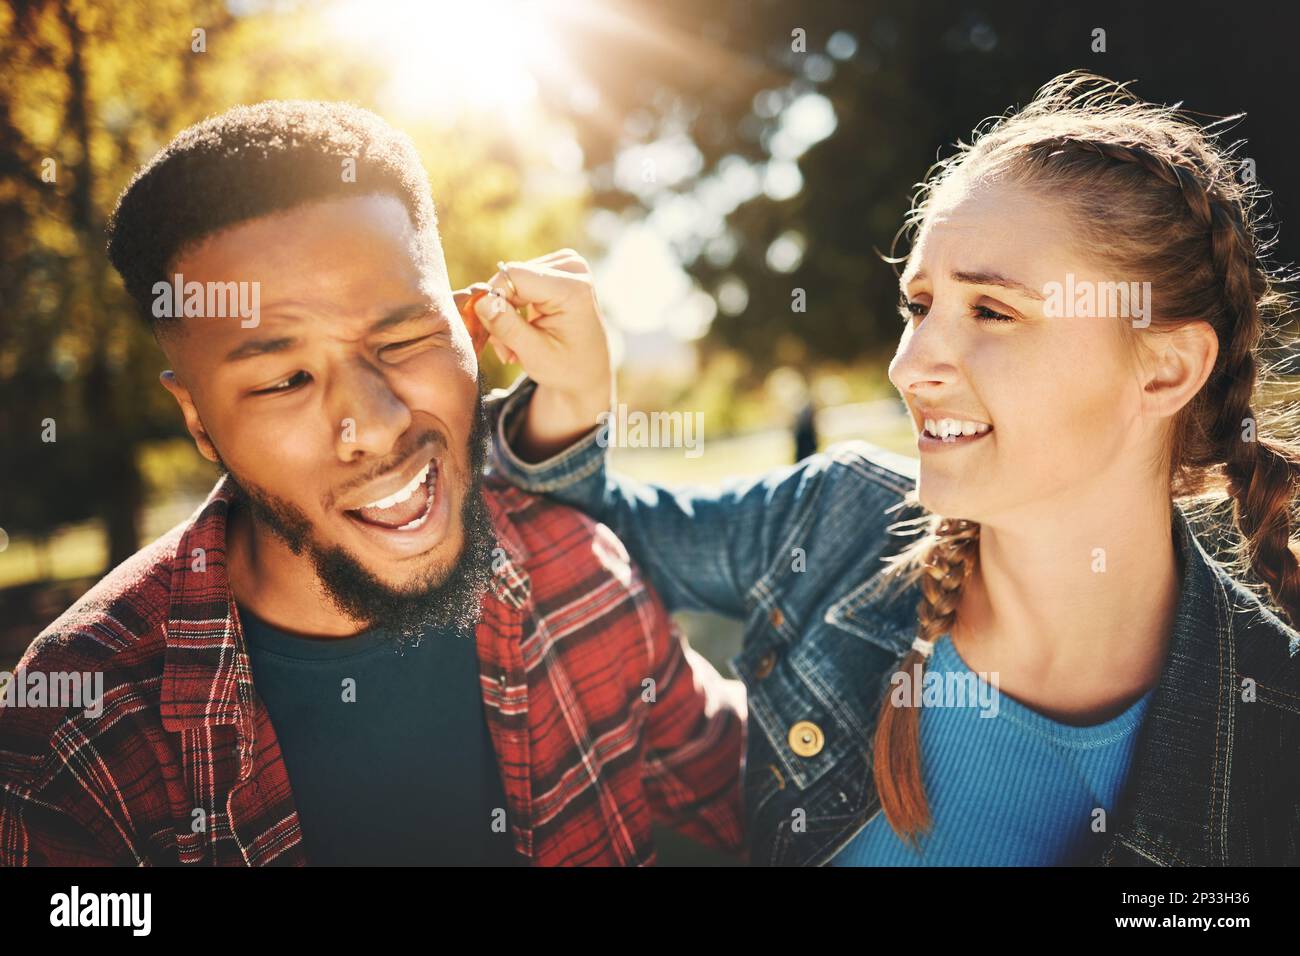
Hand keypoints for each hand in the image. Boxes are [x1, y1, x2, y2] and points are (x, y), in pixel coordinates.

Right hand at [454, 250, 612, 460]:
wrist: (588, 373)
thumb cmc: (567, 369)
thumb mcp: (535, 356)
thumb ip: (507, 327)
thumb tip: (481, 300)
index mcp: (574, 289)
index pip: (514, 275)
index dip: (494, 300)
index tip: (495, 335)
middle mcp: (573, 268)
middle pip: (511, 277)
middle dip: (501, 313)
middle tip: (507, 350)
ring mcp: (566, 265)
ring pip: (510, 280)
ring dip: (506, 314)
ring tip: (516, 346)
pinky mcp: (556, 269)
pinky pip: (517, 282)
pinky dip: (514, 308)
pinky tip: (524, 331)